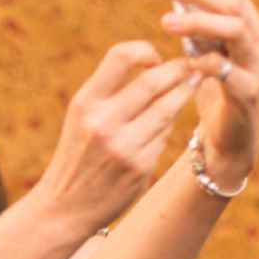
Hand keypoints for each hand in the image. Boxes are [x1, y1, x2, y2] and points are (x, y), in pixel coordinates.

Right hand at [33, 41, 201, 232]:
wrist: (64, 208)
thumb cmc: (76, 157)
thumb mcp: (81, 119)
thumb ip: (110, 94)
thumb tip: (156, 68)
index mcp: (85, 103)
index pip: (121, 56)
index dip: (145, 50)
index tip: (154, 59)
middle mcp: (103, 122)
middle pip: (153, 80)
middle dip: (179, 69)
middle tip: (191, 65)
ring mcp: (123, 145)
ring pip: (168, 107)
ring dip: (186, 91)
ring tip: (195, 81)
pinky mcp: (140, 166)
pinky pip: (165, 135)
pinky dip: (171, 123)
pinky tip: (171, 119)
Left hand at [162, 0, 258, 179]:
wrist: (226, 139)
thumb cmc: (208, 86)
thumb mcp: (197, 45)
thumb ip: (191, 16)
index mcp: (242, 18)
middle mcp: (255, 36)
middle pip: (232, 0)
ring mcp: (256, 64)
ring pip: (237, 31)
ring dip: (200, 22)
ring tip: (165, 20)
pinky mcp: (249, 94)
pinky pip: (231, 76)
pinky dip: (210, 66)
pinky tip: (187, 61)